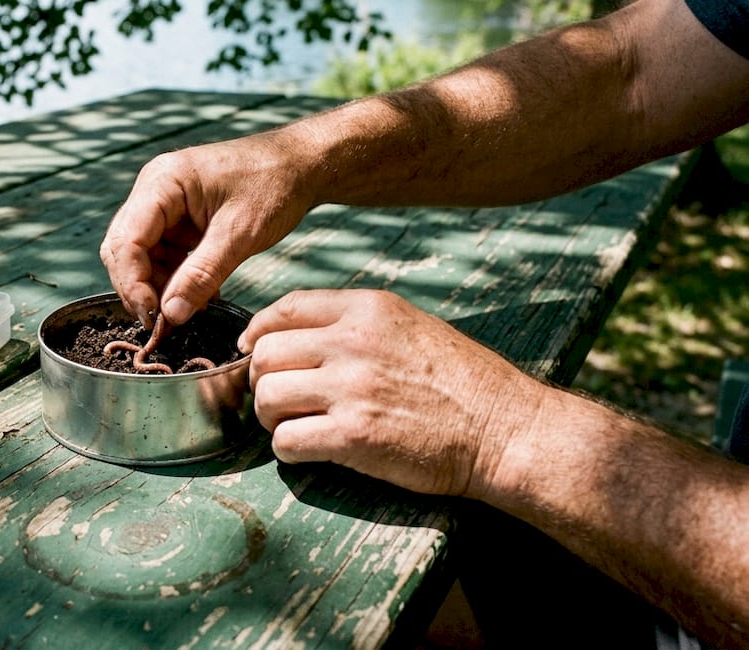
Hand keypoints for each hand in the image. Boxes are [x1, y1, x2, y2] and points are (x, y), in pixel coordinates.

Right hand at [100, 132, 316, 326]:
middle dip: (140, 288)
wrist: (301, 165)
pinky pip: (163, 255)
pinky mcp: (178, 219)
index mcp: (162, 182)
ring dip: (158, 287)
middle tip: (163, 322)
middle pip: (124, 249)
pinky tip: (197, 296)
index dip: (132, 283)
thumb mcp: (239, 234)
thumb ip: (202, 275)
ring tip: (187, 310)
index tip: (153, 317)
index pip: (126, 240)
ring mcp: (164, 205)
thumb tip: (170, 315)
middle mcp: (154, 190)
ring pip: (141, 257)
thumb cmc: (274, 185)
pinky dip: (174, 279)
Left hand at [240, 289, 546, 497]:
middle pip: (266, 353)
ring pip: (266, 396)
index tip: (251, 351)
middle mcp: (354, 342)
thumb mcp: (412, 327)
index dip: (258, 332)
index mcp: (369, 310)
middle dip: (261, 380)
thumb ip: (358, 325)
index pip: (286, 307)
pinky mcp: (353, 436)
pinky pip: (285, 441)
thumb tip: (301, 336)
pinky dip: (288, 450)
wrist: (506, 430)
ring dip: (270, 417)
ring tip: (293, 425)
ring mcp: (352, 389)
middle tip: (279, 399)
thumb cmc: (464, 384)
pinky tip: (308, 450)